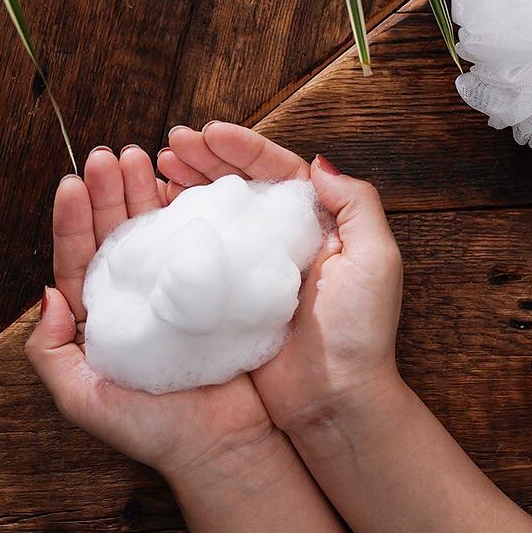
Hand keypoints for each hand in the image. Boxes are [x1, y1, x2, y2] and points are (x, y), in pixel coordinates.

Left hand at [26, 146, 274, 483]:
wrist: (225, 444)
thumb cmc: (155, 428)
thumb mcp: (84, 398)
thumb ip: (52, 353)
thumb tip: (48, 295)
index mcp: (103, 317)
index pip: (80, 258)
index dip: (74, 219)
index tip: (73, 182)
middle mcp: (138, 296)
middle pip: (117, 232)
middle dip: (111, 192)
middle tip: (111, 155)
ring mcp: (179, 290)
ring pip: (157, 230)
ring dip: (147, 192)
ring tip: (143, 157)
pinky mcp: (217, 288)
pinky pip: (199, 242)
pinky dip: (190, 211)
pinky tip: (184, 186)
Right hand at [158, 123, 403, 433]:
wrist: (333, 400)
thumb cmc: (360, 330)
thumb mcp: (375, 257)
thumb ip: (356, 203)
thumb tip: (318, 163)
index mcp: (322, 225)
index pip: (280, 171)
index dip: (244, 148)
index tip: (208, 132)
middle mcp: (288, 240)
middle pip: (243, 186)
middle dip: (208, 159)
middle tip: (171, 144)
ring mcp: (257, 269)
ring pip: (219, 214)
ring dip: (189, 186)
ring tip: (158, 167)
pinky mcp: (233, 299)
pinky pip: (203, 254)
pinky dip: (180, 229)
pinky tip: (156, 212)